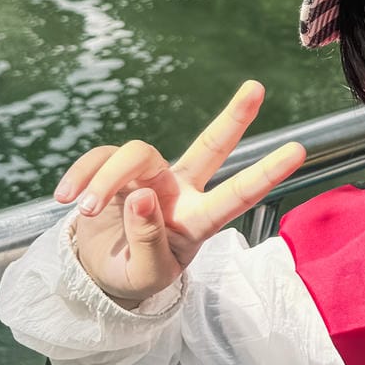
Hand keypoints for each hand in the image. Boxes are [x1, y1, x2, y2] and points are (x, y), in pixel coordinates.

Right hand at [54, 80, 304, 305]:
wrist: (96, 275)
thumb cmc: (134, 277)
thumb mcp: (144, 275)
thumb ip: (147, 241)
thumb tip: (143, 196)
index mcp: (197, 221)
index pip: (236, 196)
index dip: (266, 174)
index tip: (299, 150)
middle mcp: (180, 190)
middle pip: (210, 147)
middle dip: (234, 118)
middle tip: (257, 87)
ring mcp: (149, 175)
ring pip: (136, 155)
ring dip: (105, 180)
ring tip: (83, 210)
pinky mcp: (115, 169)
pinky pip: (100, 158)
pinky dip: (81, 175)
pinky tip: (65, 197)